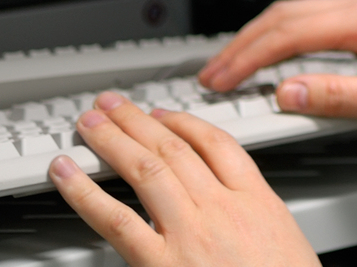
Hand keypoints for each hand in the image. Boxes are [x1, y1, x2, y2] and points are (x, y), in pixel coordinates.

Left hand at [48, 91, 317, 266]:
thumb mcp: (288, 244)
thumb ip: (257, 221)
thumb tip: (238, 217)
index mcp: (257, 203)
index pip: (217, 145)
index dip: (185, 123)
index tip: (165, 115)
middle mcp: (222, 209)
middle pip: (175, 147)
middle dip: (139, 121)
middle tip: (114, 106)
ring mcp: (190, 233)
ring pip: (146, 169)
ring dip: (113, 140)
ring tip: (91, 123)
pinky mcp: (162, 263)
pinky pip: (117, 220)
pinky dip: (86, 192)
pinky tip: (68, 174)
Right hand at [198, 0, 356, 138]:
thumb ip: (336, 96)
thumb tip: (285, 92)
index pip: (289, 32)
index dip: (247, 57)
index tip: (220, 79)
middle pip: (286, 15)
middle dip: (243, 44)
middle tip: (212, 74)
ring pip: (298, 13)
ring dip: (260, 38)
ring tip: (232, 65)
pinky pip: (316, 19)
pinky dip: (284, 35)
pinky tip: (273, 53)